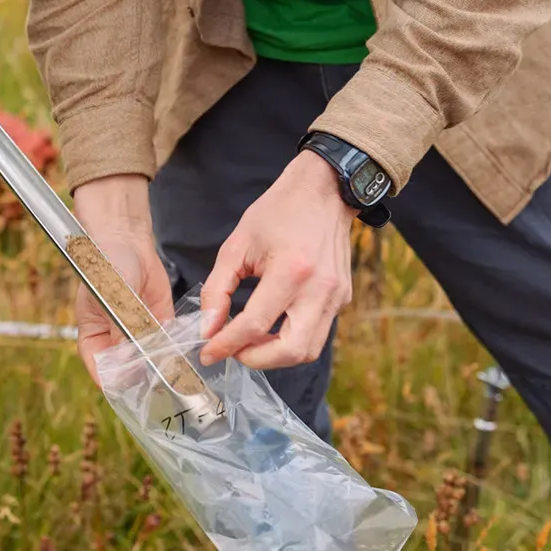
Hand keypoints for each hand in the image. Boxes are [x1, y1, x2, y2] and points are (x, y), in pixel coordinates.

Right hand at [72, 176, 174, 384]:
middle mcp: (115, 341)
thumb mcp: (113, 297)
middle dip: (144, 379)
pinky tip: (185, 357)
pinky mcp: (158, 323)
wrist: (127, 242)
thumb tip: (129, 357)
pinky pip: (166, 343)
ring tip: (179, 378)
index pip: (102, 370)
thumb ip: (122, 326)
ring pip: (150, 360)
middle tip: (163, 386)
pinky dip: (175, 351)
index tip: (134, 393)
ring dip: (163, 367)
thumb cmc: (107, 265)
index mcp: (94, 338)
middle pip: (128, 371)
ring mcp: (137, 334)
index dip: (116, 384)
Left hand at [198, 151, 355, 368]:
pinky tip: (271, 326)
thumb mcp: (237, 245)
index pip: (256, 325)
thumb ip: (218, 289)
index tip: (208, 352)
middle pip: (290, 351)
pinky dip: (291, 339)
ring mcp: (336, 296)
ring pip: (307, 350)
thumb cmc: (278, 213)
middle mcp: (319, 289)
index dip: (227, 344)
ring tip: (249, 342)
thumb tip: (208, 328)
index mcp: (291, 271)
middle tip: (232, 351)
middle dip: (255, 359)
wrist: (324, 191)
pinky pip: (317, 333)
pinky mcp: (342, 299)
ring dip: (275, 355)